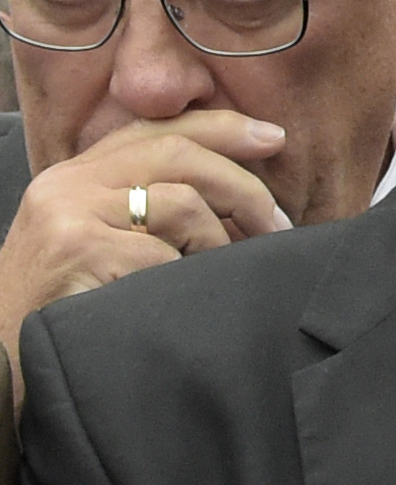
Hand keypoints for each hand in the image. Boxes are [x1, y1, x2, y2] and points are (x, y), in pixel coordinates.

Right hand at [0, 112, 287, 397]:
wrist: (1, 356)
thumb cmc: (66, 304)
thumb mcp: (102, 241)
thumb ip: (147, 208)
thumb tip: (242, 199)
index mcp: (76, 175)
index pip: (157, 130)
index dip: (223, 128)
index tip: (274, 138)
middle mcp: (68, 184)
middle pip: (180, 155)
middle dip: (243, 187)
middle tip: (278, 226)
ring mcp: (71, 214)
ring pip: (182, 204)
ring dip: (218, 242)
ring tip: (216, 272)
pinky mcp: (80, 250)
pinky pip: (164, 255)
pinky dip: (184, 277)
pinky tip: (175, 298)